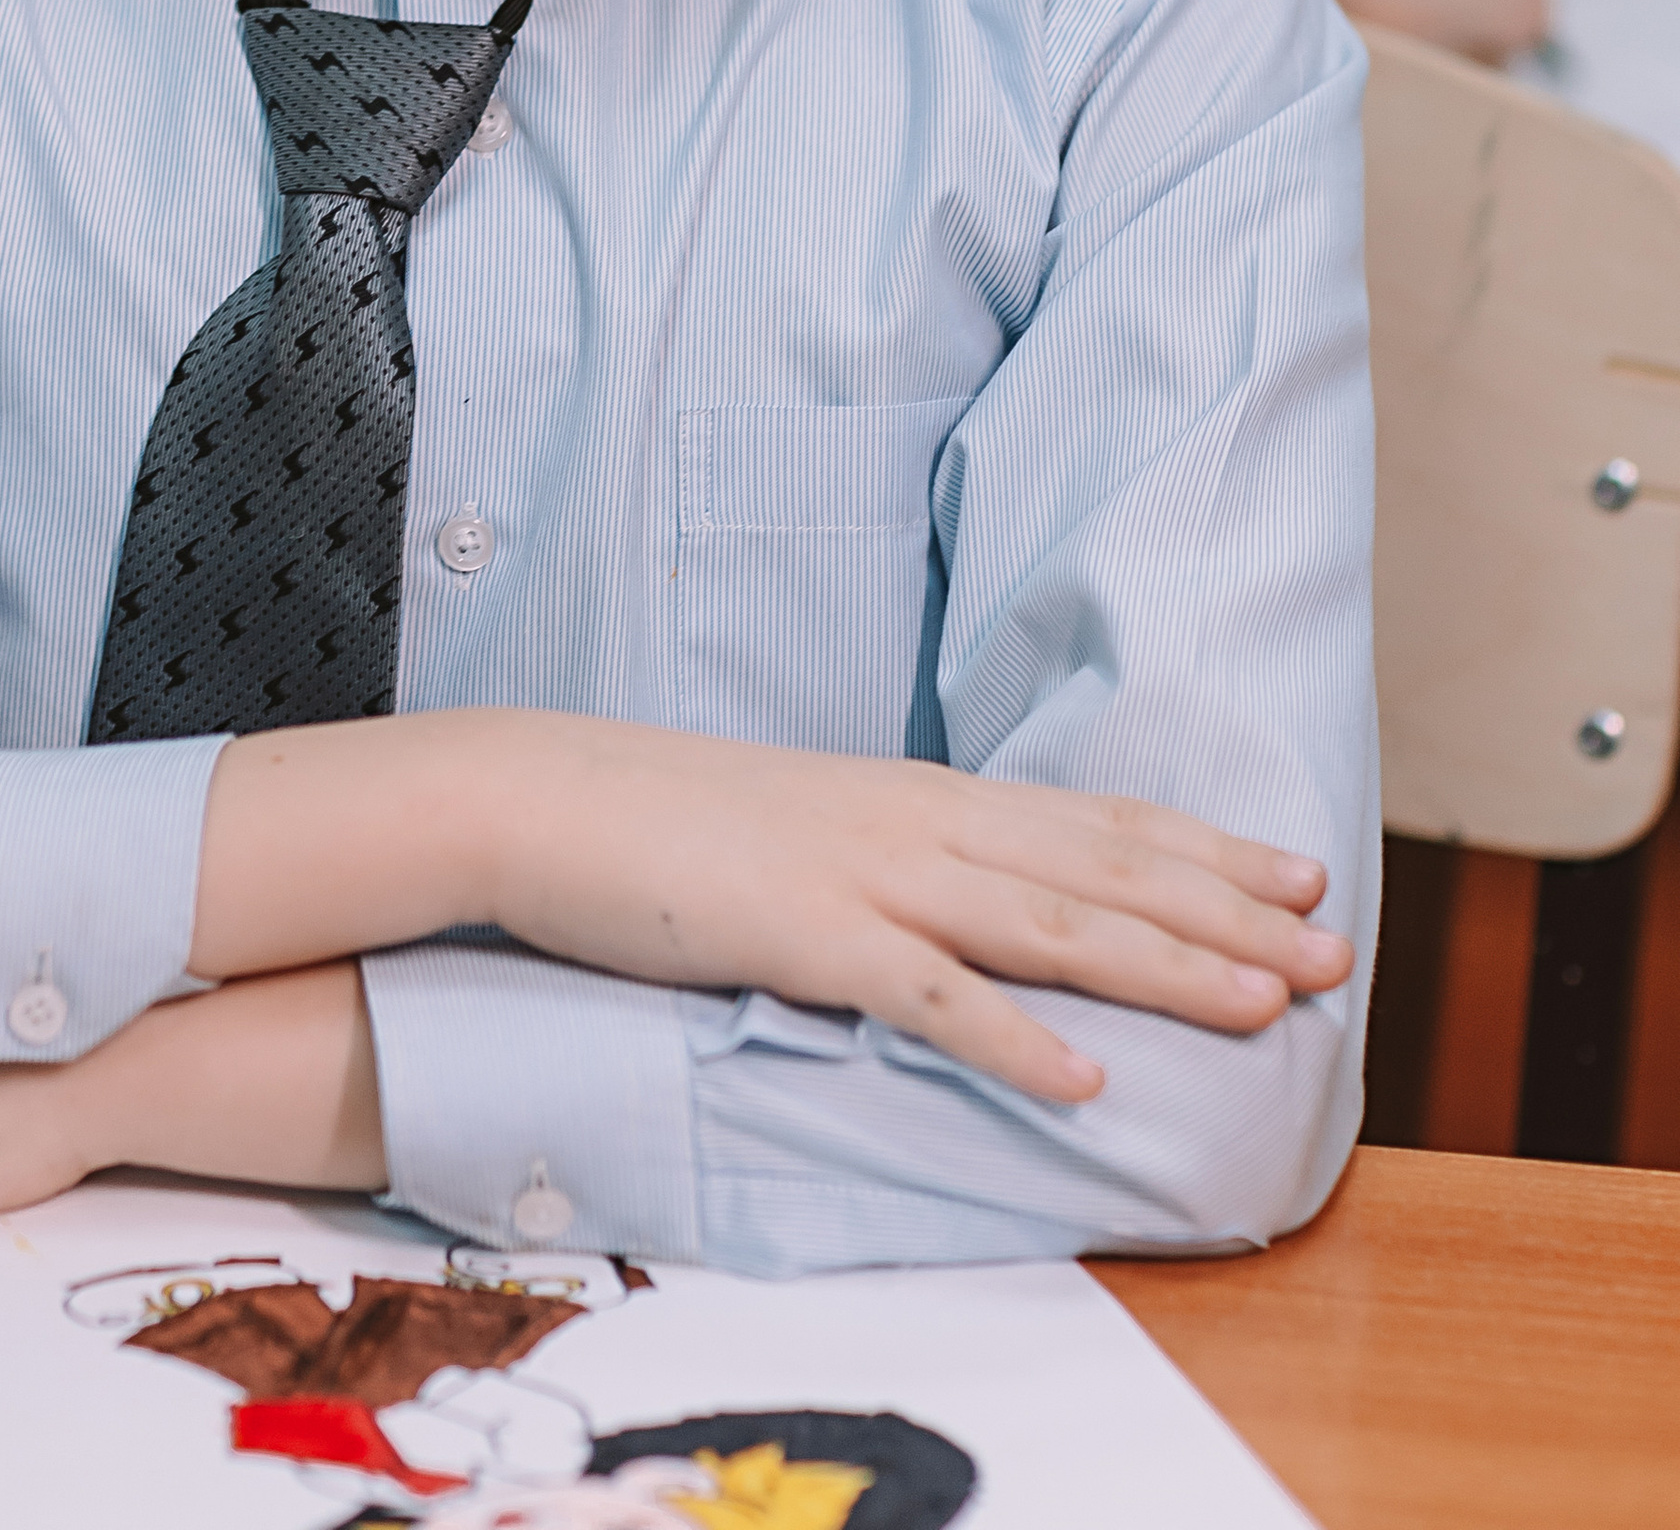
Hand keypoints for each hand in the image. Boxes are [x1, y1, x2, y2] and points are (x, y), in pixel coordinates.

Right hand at [197, 713, 1347, 1109]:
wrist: (538, 796)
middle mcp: (910, 821)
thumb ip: (886, 859)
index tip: (1296, 870)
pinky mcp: (803, 934)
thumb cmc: (662, 822)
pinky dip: (1015, 1036)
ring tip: (1262, 1002)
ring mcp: (862, 873)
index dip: (1200, 846)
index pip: (1087, 817)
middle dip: (1225, 907)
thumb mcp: (800, 828)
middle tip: (1335, 943)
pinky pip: (928, 994)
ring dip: (1164, 963)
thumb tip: (959, 900)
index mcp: (912, 796)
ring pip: (1046, 921)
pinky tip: (1087, 1076)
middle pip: (1098, 865)